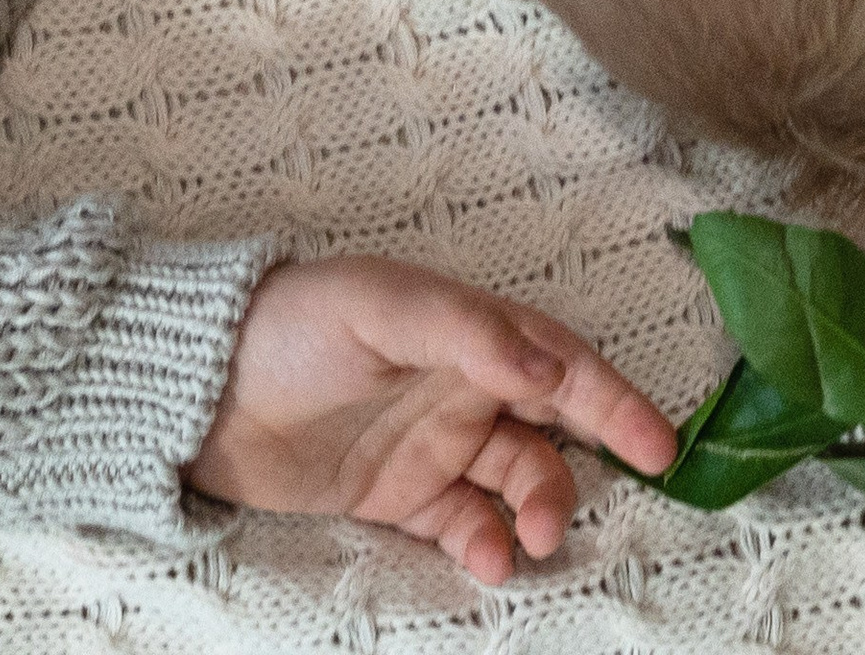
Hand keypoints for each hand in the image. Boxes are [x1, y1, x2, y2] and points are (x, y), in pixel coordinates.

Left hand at [186, 257, 674, 585]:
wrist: (204, 389)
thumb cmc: (295, 322)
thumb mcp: (382, 306)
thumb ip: (469, 333)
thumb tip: (553, 367)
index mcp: (468, 330)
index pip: (561, 361)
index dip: (614, 399)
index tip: (660, 443)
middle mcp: (462, 386)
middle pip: (552, 426)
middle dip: (591, 461)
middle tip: (602, 502)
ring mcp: (433, 444)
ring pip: (515, 480)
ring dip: (536, 508)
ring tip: (526, 537)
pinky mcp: (399, 497)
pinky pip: (462, 524)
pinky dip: (484, 544)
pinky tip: (485, 558)